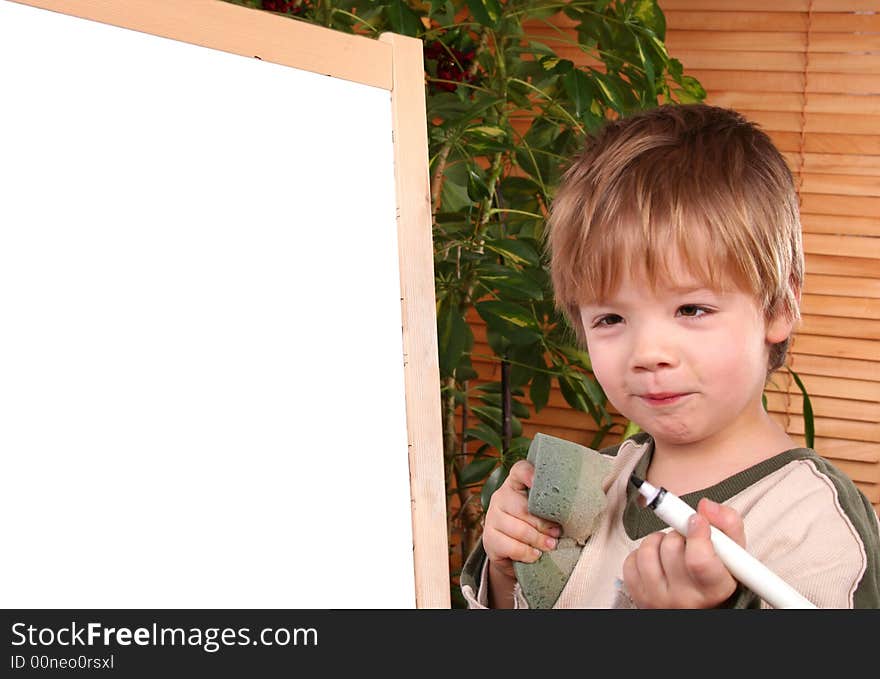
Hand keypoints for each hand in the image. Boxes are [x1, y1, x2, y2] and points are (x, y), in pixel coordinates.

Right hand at [482, 459, 561, 580]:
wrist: (513, 555)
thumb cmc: (536, 528)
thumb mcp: (544, 513)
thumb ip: (554, 506)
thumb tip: (580, 509)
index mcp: (516, 485)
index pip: (519, 470)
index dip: (528, 473)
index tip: (537, 482)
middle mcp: (500, 497)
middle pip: (522, 507)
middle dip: (543, 523)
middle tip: (557, 533)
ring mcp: (492, 517)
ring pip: (518, 528)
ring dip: (538, 539)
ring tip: (551, 545)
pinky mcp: (489, 538)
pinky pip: (510, 546)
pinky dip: (526, 552)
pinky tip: (535, 554)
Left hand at [622, 498, 745, 608]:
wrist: (696, 602)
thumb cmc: (715, 574)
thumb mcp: (733, 552)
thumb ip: (727, 524)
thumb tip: (705, 506)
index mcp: (714, 589)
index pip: (699, 560)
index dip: (696, 534)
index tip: (697, 519)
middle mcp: (685, 599)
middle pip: (671, 549)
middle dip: (679, 534)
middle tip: (687, 540)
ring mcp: (658, 599)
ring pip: (648, 551)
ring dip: (659, 541)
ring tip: (672, 549)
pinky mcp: (637, 594)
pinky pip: (631, 560)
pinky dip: (643, 552)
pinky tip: (657, 559)